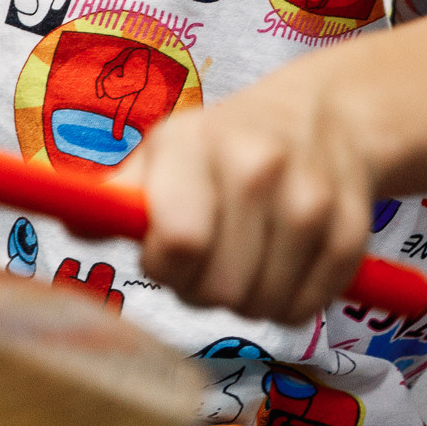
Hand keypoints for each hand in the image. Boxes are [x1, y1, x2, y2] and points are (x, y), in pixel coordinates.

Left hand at [131, 61, 375, 325]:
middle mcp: (260, 166)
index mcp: (199, 144)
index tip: (168, 251)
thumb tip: (72, 221)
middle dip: (202, 288)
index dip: (164, 265)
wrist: (328, 116)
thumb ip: (114, 196)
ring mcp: (313, 199)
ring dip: (246, 297)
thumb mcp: (164, 152)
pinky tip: (284, 262)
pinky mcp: (354, 233)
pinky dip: (288, 301)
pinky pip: (305, 309)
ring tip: (247, 255)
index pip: (178, 241)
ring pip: (261, 305)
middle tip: (211, 256)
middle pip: (217, 288)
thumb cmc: (224, 146)